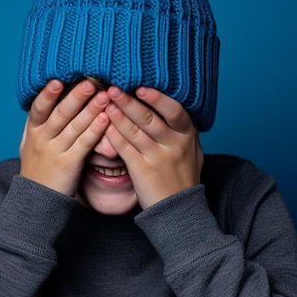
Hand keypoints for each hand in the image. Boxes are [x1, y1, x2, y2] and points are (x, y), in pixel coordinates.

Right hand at [19, 79, 109, 196]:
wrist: (35, 201)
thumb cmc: (38, 167)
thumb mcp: (30, 144)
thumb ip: (39, 123)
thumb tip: (47, 96)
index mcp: (32, 131)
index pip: (38, 108)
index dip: (47, 94)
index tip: (57, 79)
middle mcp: (42, 140)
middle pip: (60, 114)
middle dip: (76, 97)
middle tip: (89, 81)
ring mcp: (55, 152)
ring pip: (75, 126)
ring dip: (91, 109)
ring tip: (105, 95)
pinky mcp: (68, 165)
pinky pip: (84, 144)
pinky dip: (95, 130)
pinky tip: (105, 119)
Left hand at [104, 86, 202, 208]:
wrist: (179, 210)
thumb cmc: (183, 175)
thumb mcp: (192, 149)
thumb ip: (183, 127)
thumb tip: (174, 100)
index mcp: (187, 135)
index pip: (175, 111)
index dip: (158, 98)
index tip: (142, 86)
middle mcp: (175, 145)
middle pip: (151, 119)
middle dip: (130, 102)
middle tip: (114, 87)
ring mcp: (158, 158)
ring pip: (136, 132)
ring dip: (119, 115)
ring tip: (105, 101)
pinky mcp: (142, 171)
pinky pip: (125, 149)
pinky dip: (113, 135)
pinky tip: (104, 124)